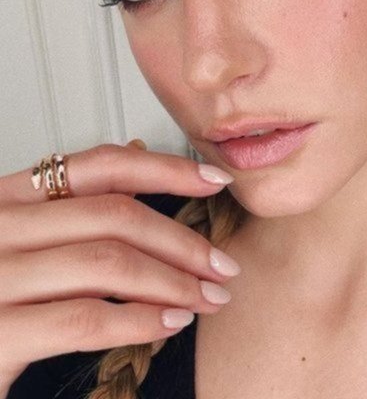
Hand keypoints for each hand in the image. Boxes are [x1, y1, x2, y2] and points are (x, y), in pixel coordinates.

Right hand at [0, 140, 239, 385]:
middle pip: (115, 216)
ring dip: (174, 283)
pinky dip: (141, 320)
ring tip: (208, 298)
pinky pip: (87, 319)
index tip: (216, 180)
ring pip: (109, 264)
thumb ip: (73, 206)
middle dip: (182, 241)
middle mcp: (0, 226)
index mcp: (11, 197)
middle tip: (222, 266)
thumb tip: (141, 164)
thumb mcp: (22, 237)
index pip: (101, 165)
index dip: (166, 169)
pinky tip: (171, 323)